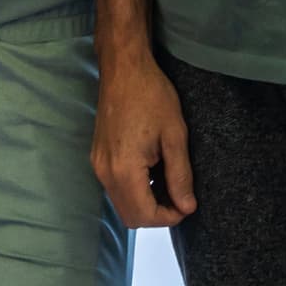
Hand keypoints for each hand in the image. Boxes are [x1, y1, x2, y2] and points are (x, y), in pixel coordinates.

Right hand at [93, 50, 197, 228]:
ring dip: (146, 201)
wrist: (123, 69)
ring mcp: (98, 165)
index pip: (144, 215)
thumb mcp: (175, 135)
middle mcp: (105, 173)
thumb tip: (187, 207)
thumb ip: (180, 175)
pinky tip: (152, 169)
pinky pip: (115, 187)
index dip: (169, 217)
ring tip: (168, 180)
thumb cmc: (152, 95)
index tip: (188, 205)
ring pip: (122, 203)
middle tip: (180, 196)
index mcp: (124, 169)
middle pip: (130, 216)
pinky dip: (135, 189)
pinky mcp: (97, 157)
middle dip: (157, 214)